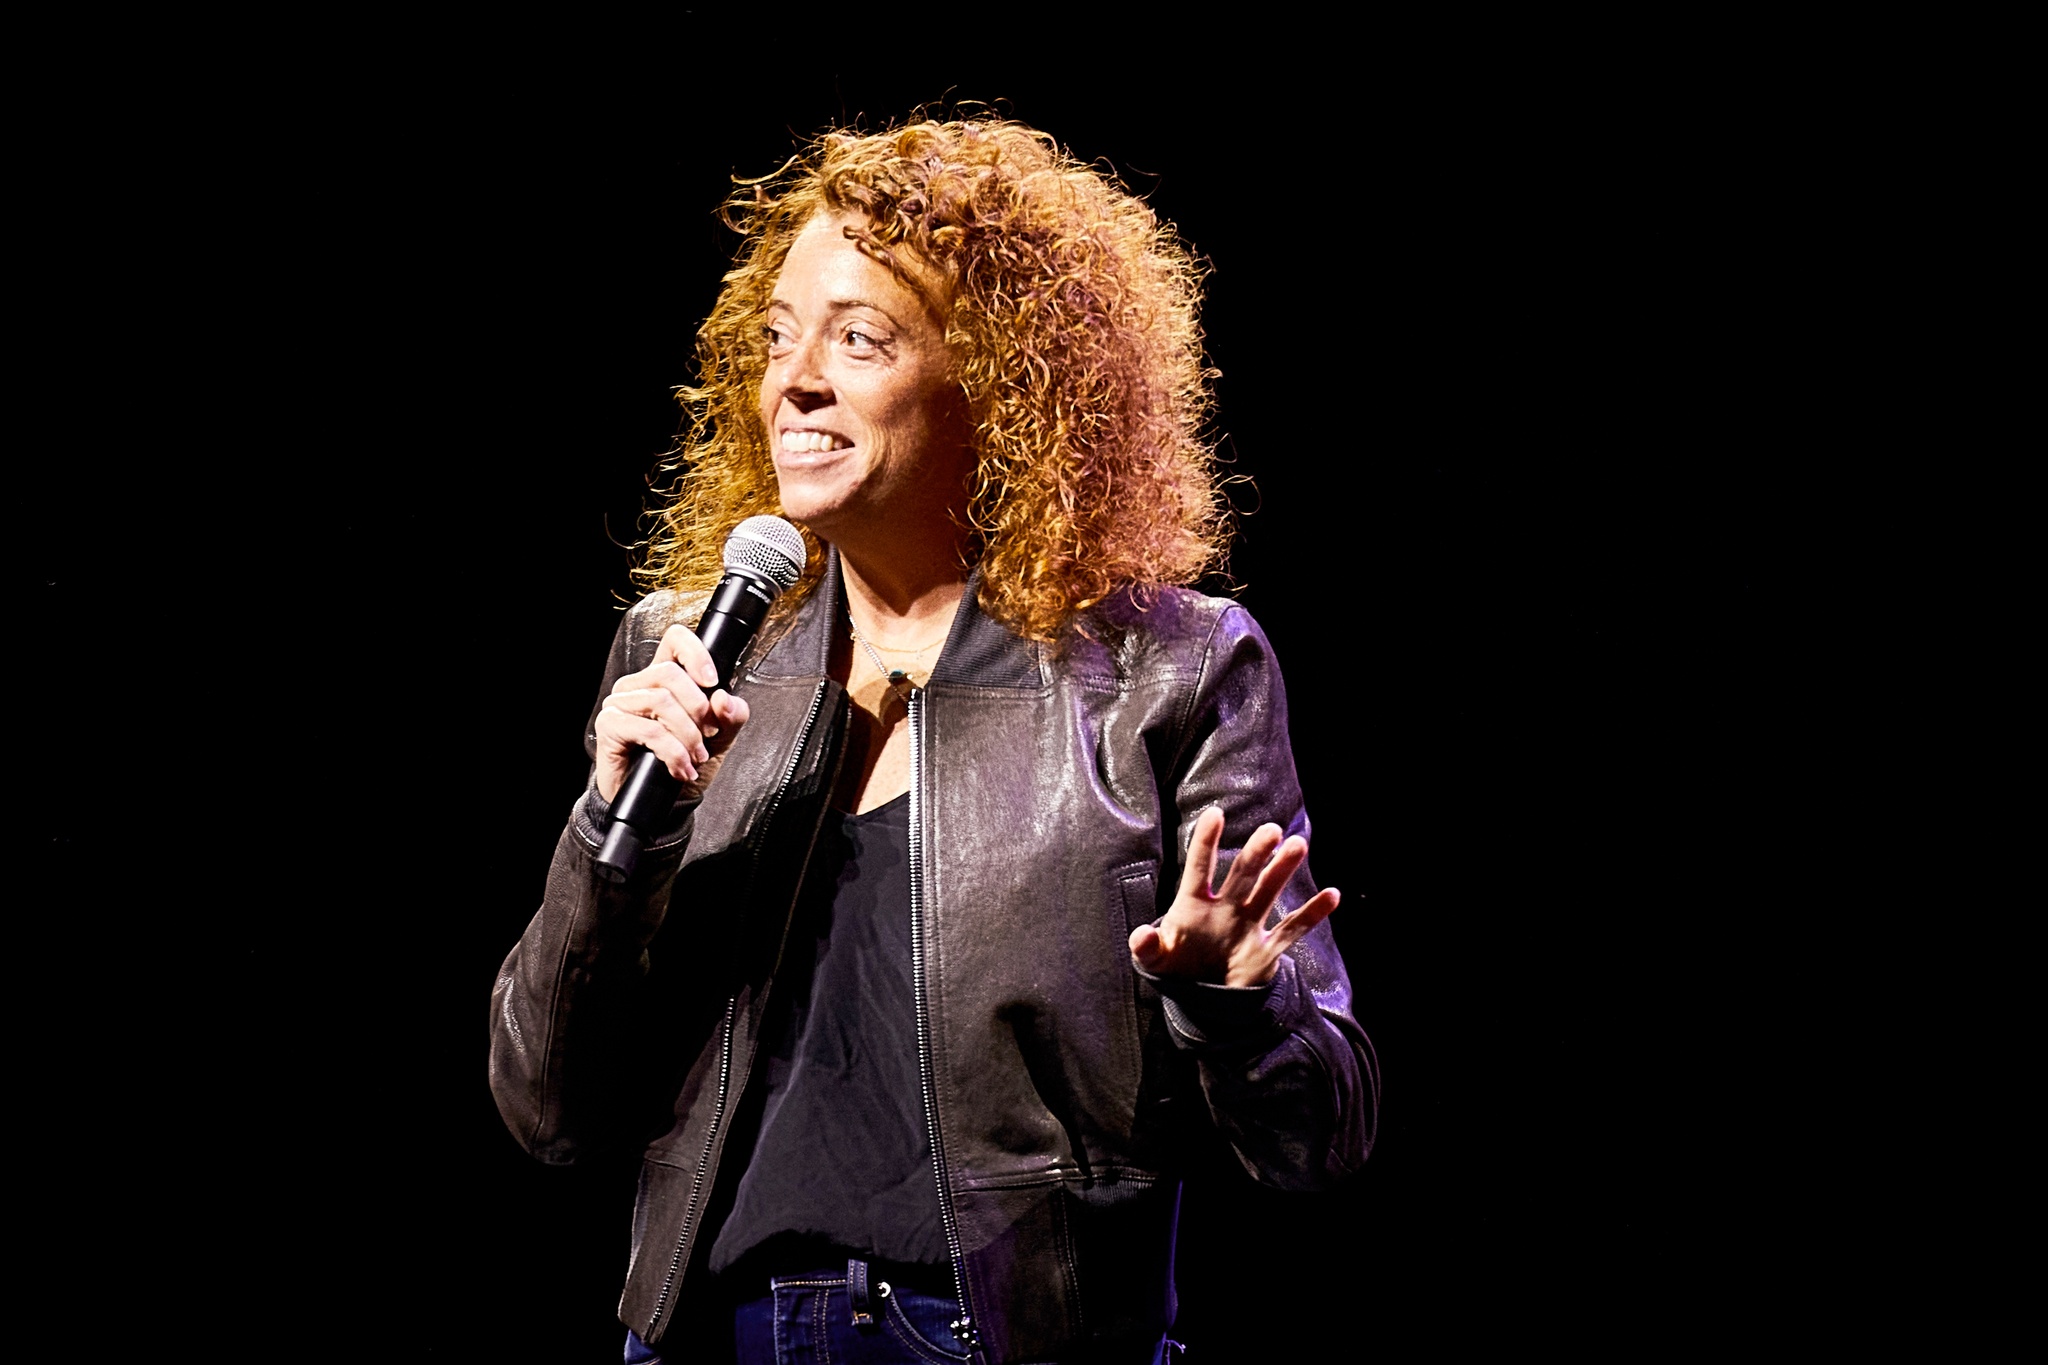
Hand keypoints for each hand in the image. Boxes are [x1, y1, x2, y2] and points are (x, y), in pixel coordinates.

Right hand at [592, 623, 751, 804]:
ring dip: (687, 735)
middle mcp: (639, 685)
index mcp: (664, 679)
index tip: (712, 681)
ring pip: (661, 701)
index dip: (695, 653)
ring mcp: (621, 703)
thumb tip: (725, 699)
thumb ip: (731, 717)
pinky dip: (673, 752)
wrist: (660, 804)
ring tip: (696, 757)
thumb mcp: (719, 739)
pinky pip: (649, 730)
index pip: (675, 640)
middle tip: (708, 734)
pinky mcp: (610, 725)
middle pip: (669, 673)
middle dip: (698, 708)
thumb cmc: (683, 763)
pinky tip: (680, 767)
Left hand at [1129, 806, 1340, 987]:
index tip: (1215, 814)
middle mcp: (1224, 908)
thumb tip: (1140, 936)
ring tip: (1298, 845)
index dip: (1206, 842)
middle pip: (1242, 874)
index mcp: (1192, 905)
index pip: (1199, 868)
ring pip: (1268, 892)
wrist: (1199, 996)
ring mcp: (1247, 926)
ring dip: (1282, 870)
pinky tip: (1332, 895)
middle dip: (1256, 853)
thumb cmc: (1174, 967)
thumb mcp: (1154, 959)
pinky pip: (1292, 930)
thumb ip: (1146, 948)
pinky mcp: (1265, 951)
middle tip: (1271, 831)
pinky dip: (1312, 914)